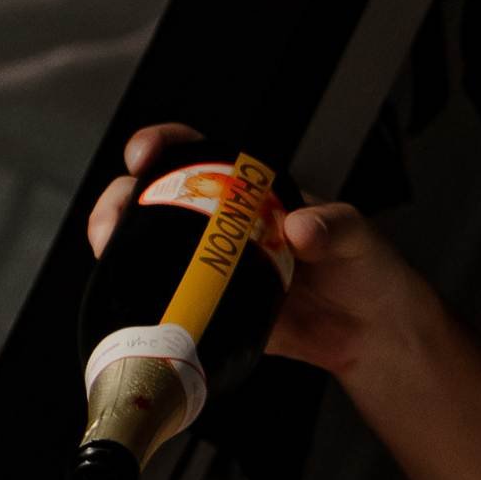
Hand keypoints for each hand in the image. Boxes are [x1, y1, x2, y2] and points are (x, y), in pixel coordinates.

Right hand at [88, 123, 424, 379]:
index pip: (193, 155)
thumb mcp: (356, 236)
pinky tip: (132, 311)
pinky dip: (144, 307)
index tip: (145, 155)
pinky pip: (168, 306)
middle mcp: (221, 227)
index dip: (160, 147)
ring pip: (148, 254)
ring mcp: (212, 270)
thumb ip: (334, 226)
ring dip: (118, 254)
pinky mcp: (213, 313)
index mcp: (250, 193)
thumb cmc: (366, 270)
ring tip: (109, 261)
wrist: (371, 332)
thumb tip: (301, 228)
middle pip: (152, 203)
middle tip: (112, 224)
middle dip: (119, 204)